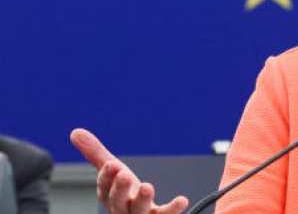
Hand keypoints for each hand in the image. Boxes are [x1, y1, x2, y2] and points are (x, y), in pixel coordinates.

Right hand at [70, 128, 188, 213]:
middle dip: (120, 189)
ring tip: (148, 187)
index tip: (112, 164)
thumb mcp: (112, 171)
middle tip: (125, 174)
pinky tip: (181, 200)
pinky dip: (172, 209)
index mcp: (109, 195)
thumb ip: (96, 154)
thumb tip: (75, 132)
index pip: (104, 188)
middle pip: (118, 202)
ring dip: (143, 200)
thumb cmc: (125, 192)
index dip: (107, 177)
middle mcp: (122, 208)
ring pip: (139, 211)